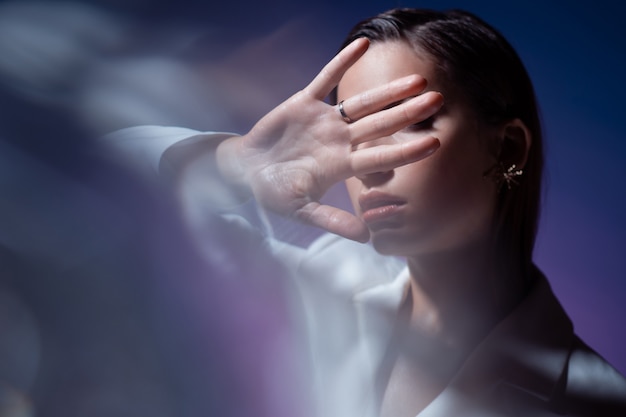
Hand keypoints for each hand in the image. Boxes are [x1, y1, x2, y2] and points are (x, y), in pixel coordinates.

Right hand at [217, 38, 442, 241]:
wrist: (246, 171)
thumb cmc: (273, 193)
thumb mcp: (300, 209)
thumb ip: (331, 220)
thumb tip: (366, 237)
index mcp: (340, 166)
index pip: (380, 156)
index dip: (407, 150)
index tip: (435, 142)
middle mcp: (339, 141)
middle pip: (380, 124)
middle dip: (408, 113)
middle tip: (438, 100)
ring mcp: (324, 121)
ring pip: (361, 102)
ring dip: (388, 90)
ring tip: (417, 78)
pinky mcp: (304, 103)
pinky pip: (326, 79)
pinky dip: (342, 63)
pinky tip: (364, 44)